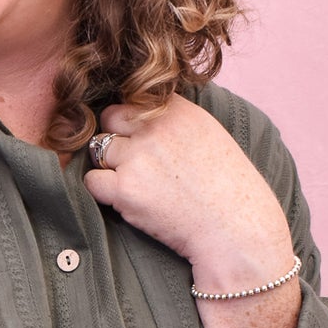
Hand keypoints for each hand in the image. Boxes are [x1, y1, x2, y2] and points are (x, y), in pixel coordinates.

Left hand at [83, 94, 293, 288]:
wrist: (235, 229)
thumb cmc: (227, 187)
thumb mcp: (208, 134)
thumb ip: (174, 119)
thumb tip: (142, 112)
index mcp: (177, 110)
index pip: (132, 99)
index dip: (133, 121)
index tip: (144, 139)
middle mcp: (155, 128)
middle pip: (109, 118)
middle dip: (116, 137)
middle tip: (135, 162)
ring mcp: (138, 158)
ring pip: (98, 150)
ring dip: (110, 166)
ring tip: (137, 184)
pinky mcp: (125, 190)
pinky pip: (92, 181)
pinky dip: (102, 191)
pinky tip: (126, 200)